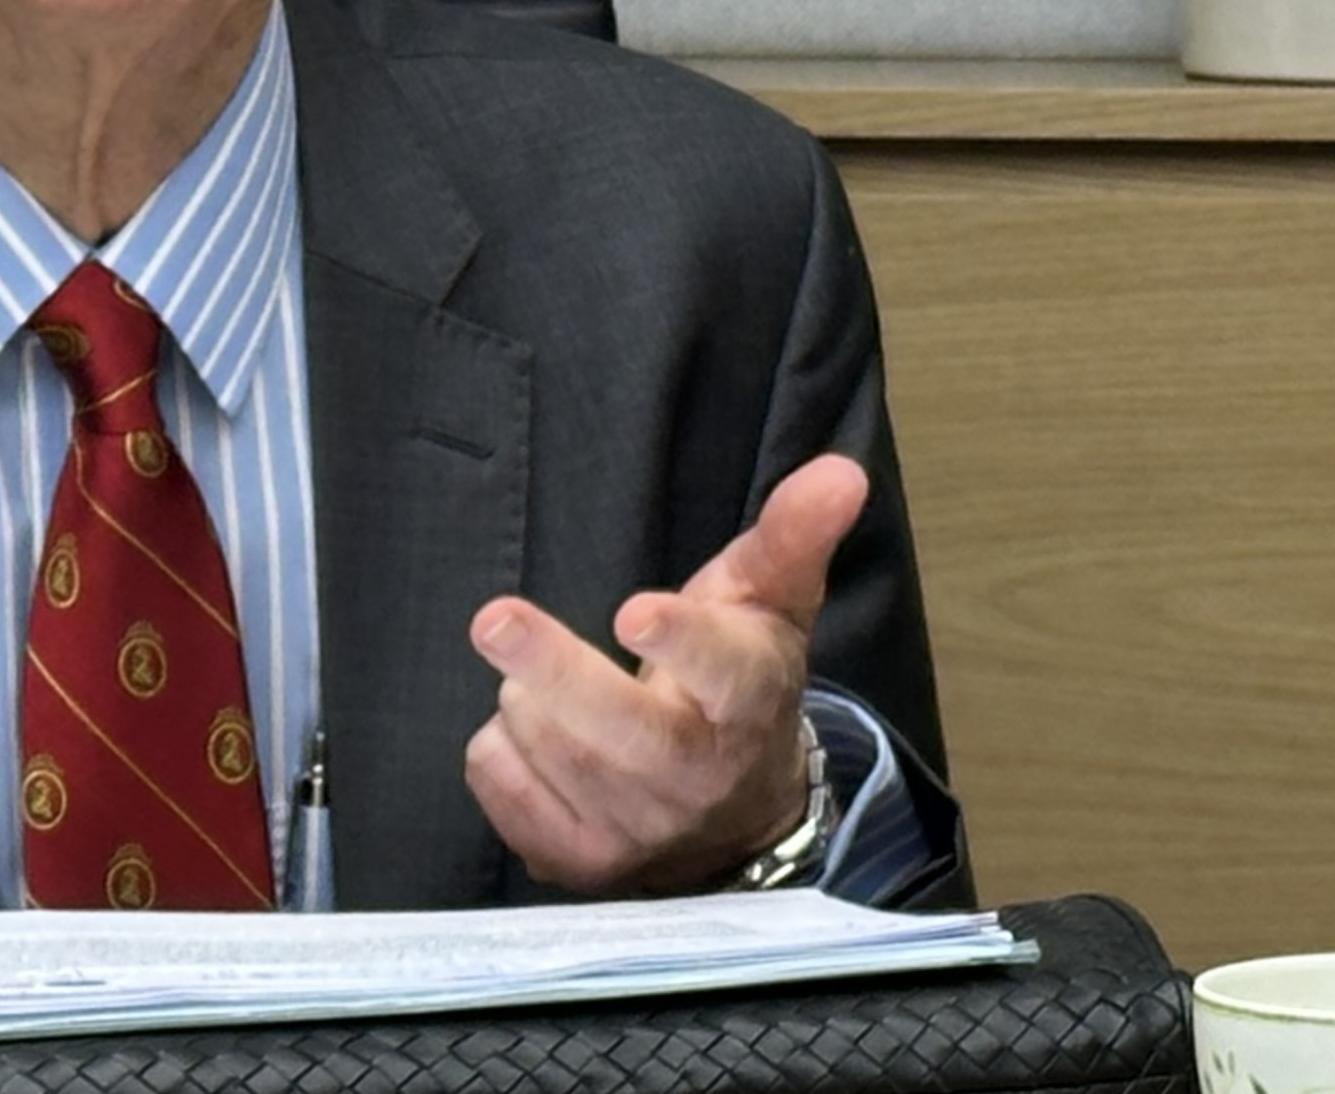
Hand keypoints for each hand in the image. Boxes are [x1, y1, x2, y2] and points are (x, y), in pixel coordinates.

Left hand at [461, 451, 864, 894]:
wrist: (733, 820)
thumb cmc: (738, 683)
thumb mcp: (771, 603)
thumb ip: (793, 533)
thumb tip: (839, 471)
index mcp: (749, 703)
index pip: (723, 674)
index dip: (681, 643)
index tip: (634, 611)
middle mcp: (696, 779)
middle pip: (623, 731)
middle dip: (557, 673)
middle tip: (495, 619)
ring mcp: (636, 834)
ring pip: (552, 752)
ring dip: (528, 699)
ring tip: (545, 680)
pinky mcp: (576, 864)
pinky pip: (504, 789)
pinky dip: (500, 751)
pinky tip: (533, 736)